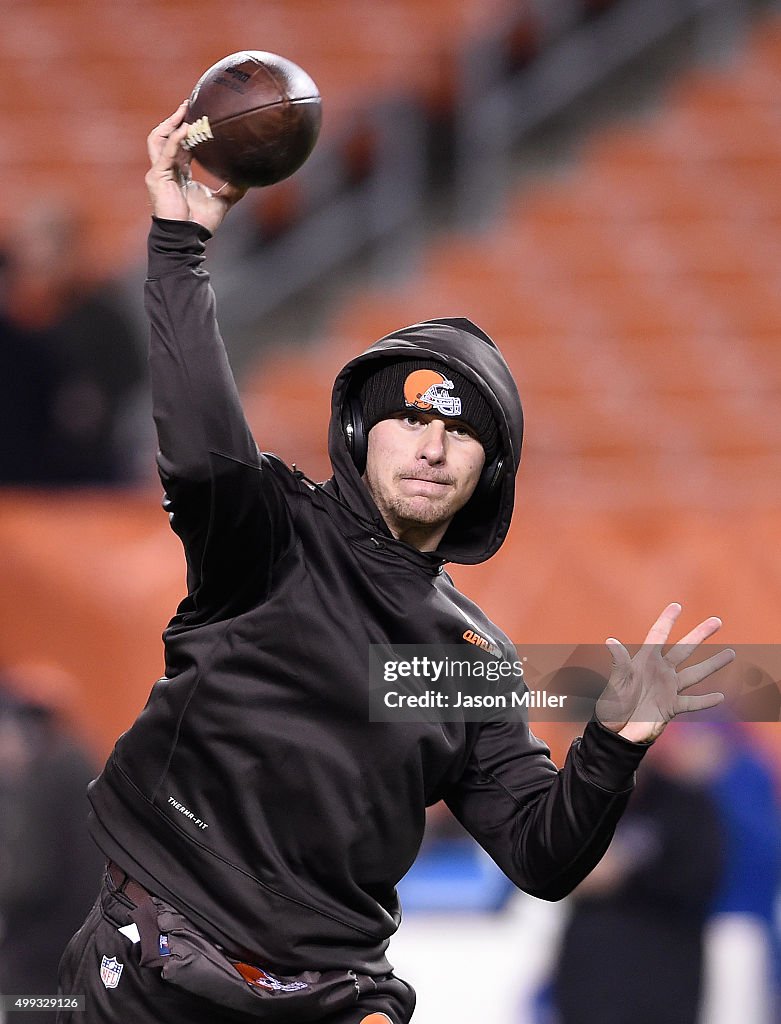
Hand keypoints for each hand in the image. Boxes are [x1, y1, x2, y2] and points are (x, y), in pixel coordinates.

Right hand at [144, 103, 246, 232]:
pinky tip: (186, 127)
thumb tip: (250, 178)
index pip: (179, 144)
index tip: (198, 114)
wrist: (188, 237)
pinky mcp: (157, 177)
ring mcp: (159, 172)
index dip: (185, 128)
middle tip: (189, 104)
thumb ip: (234, 188)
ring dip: (171, 123)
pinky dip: (176, 139)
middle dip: (175, 119)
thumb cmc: (200, 223)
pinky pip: (165, 152)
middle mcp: (166, 168)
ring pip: (158, 139)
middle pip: (165, 136)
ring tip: (184, 110)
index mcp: (178, 172)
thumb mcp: (223, 202)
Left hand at [596, 603, 734, 742]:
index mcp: (644, 661)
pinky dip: (706, 701)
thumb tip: (611, 640)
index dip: (667, 620)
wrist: (617, 731)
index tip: (676, 606)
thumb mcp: (616, 683)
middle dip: (700, 634)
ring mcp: (668, 688)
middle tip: (717, 621)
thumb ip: (620, 663)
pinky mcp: (672, 706)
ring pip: (695, 673)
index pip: (658, 635)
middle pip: (684, 649)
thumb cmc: (612, 704)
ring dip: (712, 664)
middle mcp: (660, 672)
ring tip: (730, 653)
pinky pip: (693, 702)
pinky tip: (720, 696)